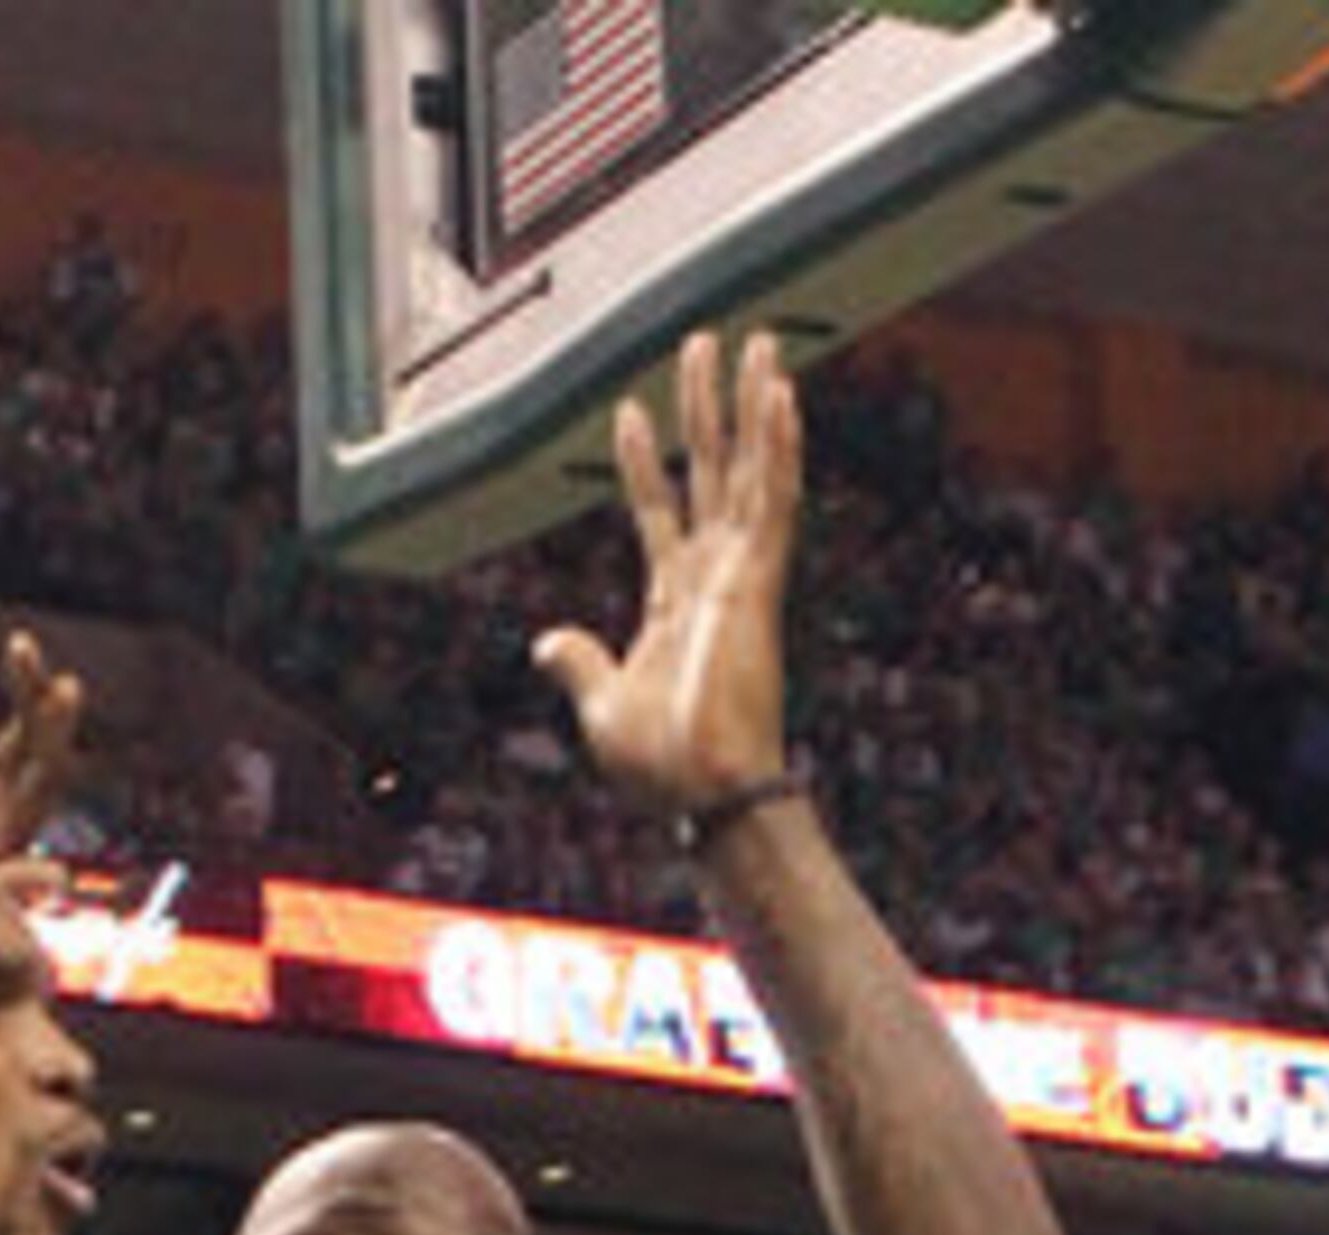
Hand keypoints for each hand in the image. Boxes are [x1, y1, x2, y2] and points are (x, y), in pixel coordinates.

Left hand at [533, 330, 794, 818]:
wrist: (702, 796)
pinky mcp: (758, 584)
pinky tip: (782, 396)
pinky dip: (780, 449)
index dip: (644, 463)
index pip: (658, 514)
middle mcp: (713, 581)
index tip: (631, 409)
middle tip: (706, 345)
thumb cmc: (662, 771)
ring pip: (749, 471)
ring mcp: (739, 578)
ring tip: (758, 345)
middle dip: (707, 408)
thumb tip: (546, 641)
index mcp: (674, 606)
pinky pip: (773, 503)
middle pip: (711, 473)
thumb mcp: (600, 711)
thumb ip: (578, 665)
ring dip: (753, 406)